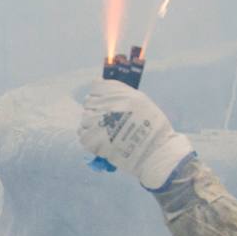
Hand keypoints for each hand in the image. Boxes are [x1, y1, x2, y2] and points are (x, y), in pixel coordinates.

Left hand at [78, 79, 192, 189]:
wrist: (154, 152)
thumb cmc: (151, 126)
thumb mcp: (140, 100)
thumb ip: (120, 92)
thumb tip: (100, 82)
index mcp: (119, 94)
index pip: (96, 86)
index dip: (99, 93)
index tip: (104, 100)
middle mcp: (106, 105)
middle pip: (89, 101)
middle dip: (96, 109)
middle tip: (108, 119)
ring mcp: (97, 122)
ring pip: (85, 118)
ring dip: (93, 124)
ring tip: (107, 132)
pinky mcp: (92, 139)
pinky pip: (82, 133)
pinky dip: (89, 136)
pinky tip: (100, 140)